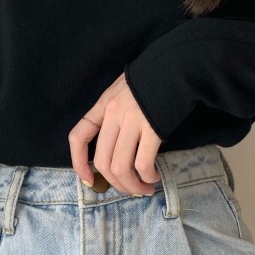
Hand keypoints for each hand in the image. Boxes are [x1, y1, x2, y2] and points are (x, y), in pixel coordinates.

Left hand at [69, 72, 161, 194]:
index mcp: (103, 105)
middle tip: (131, 189)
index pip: (78, 136)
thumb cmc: (152, 79)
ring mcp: (132, 121)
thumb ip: (114, 114)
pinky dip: (147, 176)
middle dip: (116, 184)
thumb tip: (116, 146)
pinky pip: (143, 163)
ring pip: (121, 167)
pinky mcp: (153, 128)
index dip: (78, 162)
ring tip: (145, 188)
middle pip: (103, 161)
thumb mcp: (123, 90)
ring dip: (133, 185)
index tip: (89, 179)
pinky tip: (155, 176)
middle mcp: (113, 114)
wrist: (177, 65)